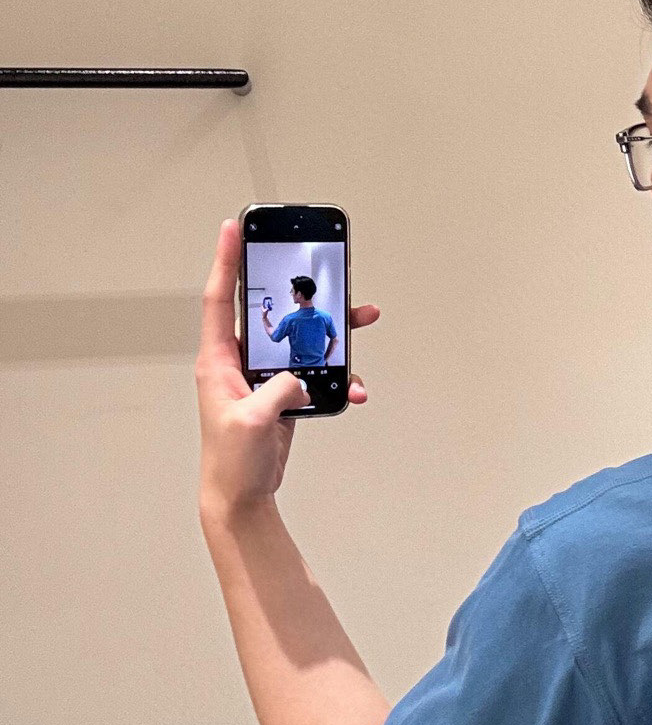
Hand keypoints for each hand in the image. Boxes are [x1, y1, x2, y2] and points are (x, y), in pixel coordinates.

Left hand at [195, 218, 379, 519]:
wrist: (242, 495)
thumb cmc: (231, 462)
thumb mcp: (252, 422)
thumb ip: (279, 390)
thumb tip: (300, 377)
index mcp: (218, 361)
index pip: (222, 299)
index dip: (227, 262)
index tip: (234, 229)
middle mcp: (239, 362)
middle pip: (274, 312)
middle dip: (302, 291)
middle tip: (323, 269)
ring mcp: (264, 377)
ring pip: (302, 340)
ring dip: (331, 333)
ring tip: (359, 319)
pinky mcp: (285, 393)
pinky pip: (317, 373)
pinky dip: (339, 377)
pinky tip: (354, 387)